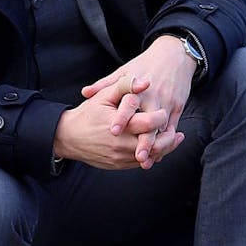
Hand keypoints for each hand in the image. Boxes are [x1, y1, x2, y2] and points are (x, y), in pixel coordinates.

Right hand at [53, 74, 175, 169]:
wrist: (68, 137)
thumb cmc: (87, 114)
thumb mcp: (104, 96)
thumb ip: (125, 86)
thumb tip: (145, 81)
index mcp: (121, 126)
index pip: (150, 123)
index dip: (161, 117)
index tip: (164, 112)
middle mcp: (122, 145)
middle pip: (156, 145)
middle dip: (170, 139)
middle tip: (178, 132)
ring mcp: (120, 157)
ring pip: (151, 157)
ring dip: (164, 149)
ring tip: (174, 140)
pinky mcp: (118, 165)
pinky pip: (140, 163)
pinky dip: (152, 156)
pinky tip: (158, 149)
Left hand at [81, 35, 197, 168]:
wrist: (175, 55)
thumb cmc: (145, 64)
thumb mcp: (125, 70)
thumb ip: (105, 84)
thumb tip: (84, 93)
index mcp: (138, 88)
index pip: (129, 104)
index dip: (122, 118)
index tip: (114, 132)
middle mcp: (154, 97)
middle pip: (149, 122)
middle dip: (144, 141)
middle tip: (136, 157)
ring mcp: (167, 103)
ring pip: (162, 129)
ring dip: (155, 147)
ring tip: (145, 162)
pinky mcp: (178, 107)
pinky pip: (172, 127)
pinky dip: (166, 141)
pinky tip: (158, 154)